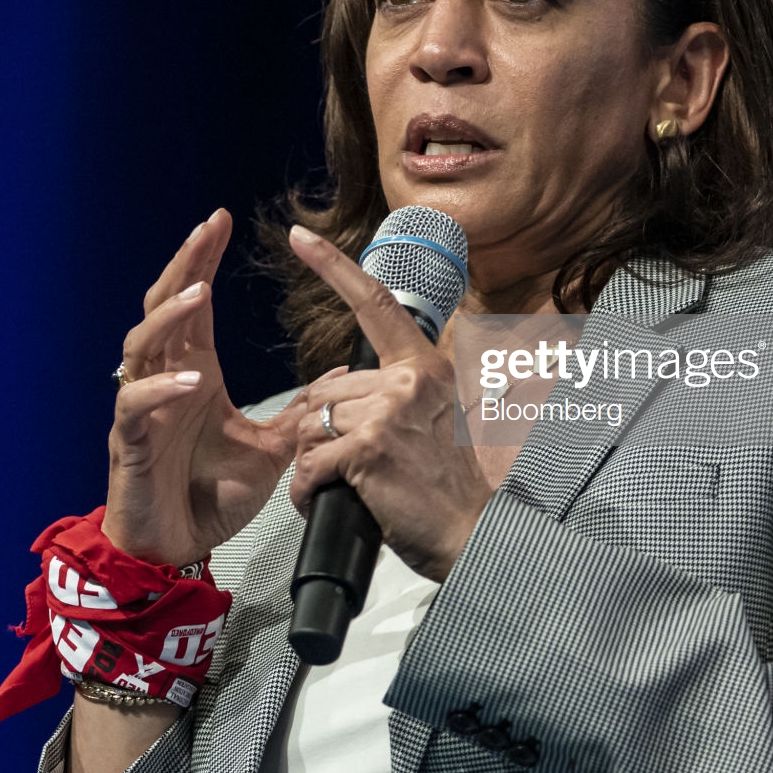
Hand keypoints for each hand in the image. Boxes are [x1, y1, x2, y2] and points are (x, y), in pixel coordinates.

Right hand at [102, 208, 308, 566]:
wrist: (176, 548)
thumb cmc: (209, 494)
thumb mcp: (270, 447)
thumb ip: (302, 410)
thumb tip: (348, 374)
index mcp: (195, 371)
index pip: (197, 303)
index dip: (204, 260)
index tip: (221, 221)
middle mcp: (164, 379)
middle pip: (164, 305)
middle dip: (185, 265)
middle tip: (207, 228)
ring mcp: (143, 408)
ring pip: (141, 345)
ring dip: (171, 317)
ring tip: (202, 294)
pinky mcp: (130, 442)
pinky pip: (135, 404)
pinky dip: (160, 389)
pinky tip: (186, 379)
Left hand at [285, 224, 492, 581]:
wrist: (472, 535)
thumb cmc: (448, 488)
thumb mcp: (435, 420)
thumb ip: (399, 394)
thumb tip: (348, 390)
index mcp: (424, 367)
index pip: (374, 303)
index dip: (332, 266)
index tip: (301, 237)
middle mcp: (408, 381)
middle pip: (324, 391)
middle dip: (324, 432)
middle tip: (356, 464)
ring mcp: (387, 413)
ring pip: (310, 427)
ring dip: (315, 463)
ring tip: (346, 486)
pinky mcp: (368, 450)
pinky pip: (309, 463)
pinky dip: (307, 490)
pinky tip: (328, 500)